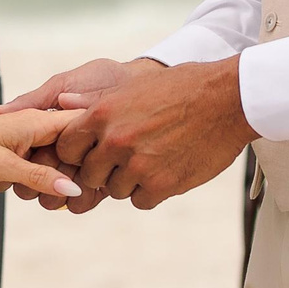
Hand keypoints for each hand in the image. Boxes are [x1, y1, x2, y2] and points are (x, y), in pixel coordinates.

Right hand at [0, 57, 161, 210]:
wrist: (142, 82)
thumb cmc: (100, 78)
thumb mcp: (62, 84)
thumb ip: (33, 101)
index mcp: (47, 130)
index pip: (29, 157)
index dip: (29, 166)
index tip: (36, 163)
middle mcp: (60, 150)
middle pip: (42, 180)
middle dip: (45, 186)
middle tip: (62, 177)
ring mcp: (80, 164)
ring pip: (62, 193)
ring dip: (66, 195)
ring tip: (82, 183)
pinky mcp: (102, 175)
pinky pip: (87, 197)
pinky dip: (87, 197)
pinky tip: (95, 188)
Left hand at [0, 108, 85, 197]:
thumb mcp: (3, 168)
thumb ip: (41, 178)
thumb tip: (74, 189)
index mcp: (37, 120)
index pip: (81, 127)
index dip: (86, 151)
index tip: (80, 173)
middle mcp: (37, 126)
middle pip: (70, 152)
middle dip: (57, 175)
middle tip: (31, 184)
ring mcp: (29, 138)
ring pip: (53, 165)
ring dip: (38, 181)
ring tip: (12, 182)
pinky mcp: (20, 150)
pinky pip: (37, 168)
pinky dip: (26, 179)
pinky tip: (6, 182)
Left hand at [52, 57, 255, 211]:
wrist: (226, 100)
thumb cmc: (180, 88)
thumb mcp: (132, 86)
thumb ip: (93, 101)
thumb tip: (61, 102)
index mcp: (102, 114)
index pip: (67, 148)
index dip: (78, 153)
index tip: (92, 152)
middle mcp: (115, 141)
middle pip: (89, 174)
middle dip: (103, 170)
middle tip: (125, 159)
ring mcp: (138, 166)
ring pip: (115, 190)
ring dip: (129, 181)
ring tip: (152, 159)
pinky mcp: (162, 185)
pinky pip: (140, 200)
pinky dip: (150, 191)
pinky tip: (165, 170)